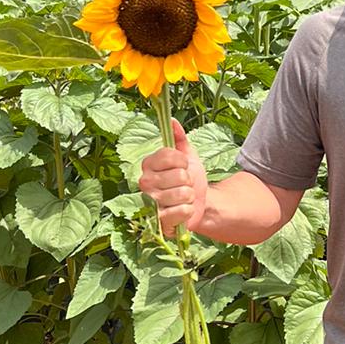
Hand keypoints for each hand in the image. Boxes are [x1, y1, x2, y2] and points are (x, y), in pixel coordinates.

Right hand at [139, 119, 208, 233]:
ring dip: (190, 196)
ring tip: (184, 198)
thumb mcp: (188, 156)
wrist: (200, 204)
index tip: (184, 166)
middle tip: (184, 185)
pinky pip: (182, 210)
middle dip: (188, 181)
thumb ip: (179, 138)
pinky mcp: (158, 222)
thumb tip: (172, 121)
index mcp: (148, 164)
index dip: (183, 161)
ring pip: (183, 193)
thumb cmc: (191, 179)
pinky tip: (182, 211)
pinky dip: (188, 210)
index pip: (168, 155)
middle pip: (179, 175)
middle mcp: (144, 182)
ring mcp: (149, 203)